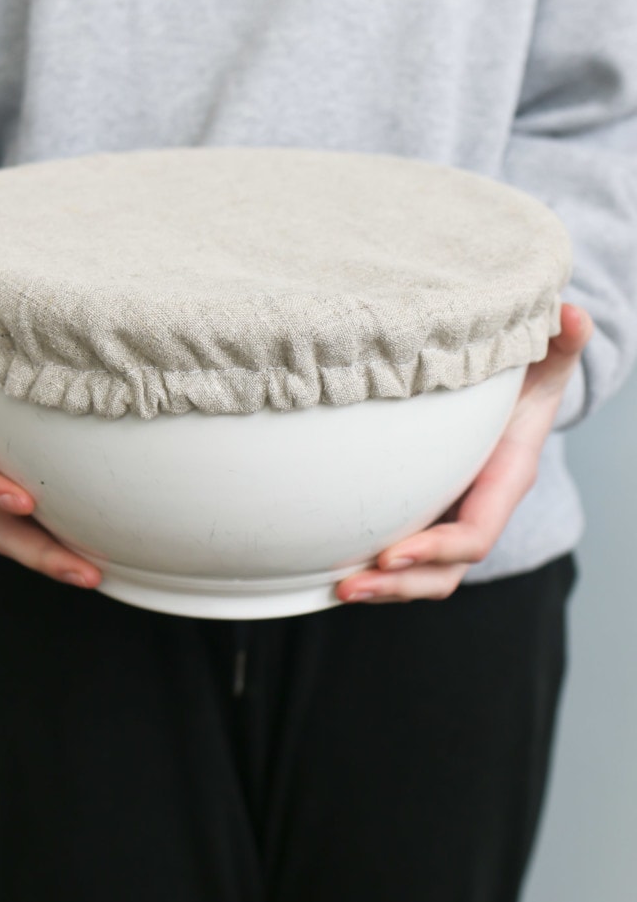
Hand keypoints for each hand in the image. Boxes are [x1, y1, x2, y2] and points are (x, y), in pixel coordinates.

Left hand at [335, 303, 592, 604]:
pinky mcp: (427, 513)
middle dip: (400, 585)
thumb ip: (560, 341)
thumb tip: (570, 313)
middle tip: (348, 585)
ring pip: (425, 575)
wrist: (519, 395)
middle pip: (446, 571)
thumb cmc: (526, 377)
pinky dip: (376, 569)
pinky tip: (331, 568)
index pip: (475, 533)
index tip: (391, 554)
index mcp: (506, 481)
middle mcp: (479, 508)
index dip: (436, 548)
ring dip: (383, 587)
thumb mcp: (544, 359)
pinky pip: (407, 556)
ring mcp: (452, 516)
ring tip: (336, 588)